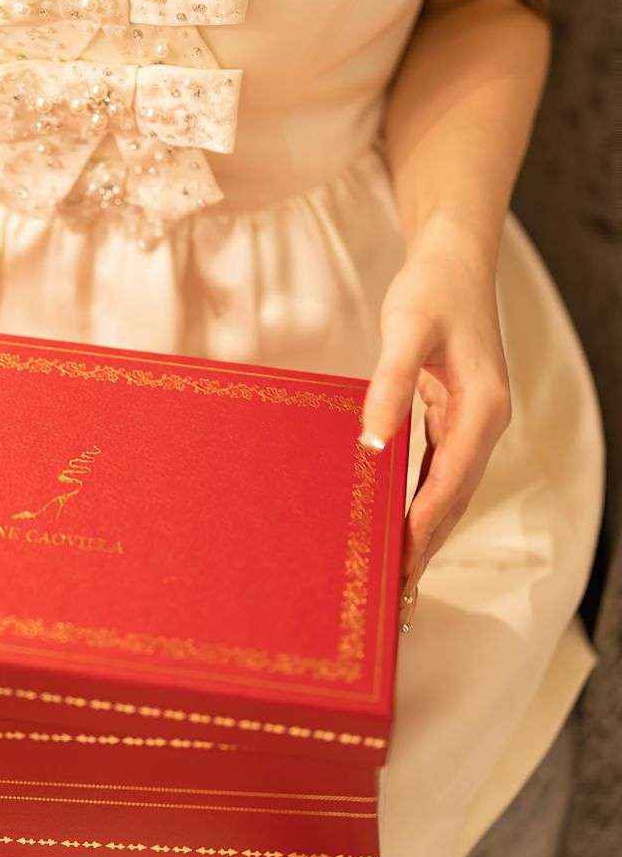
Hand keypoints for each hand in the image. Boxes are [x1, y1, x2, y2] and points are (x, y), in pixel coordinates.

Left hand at [359, 232, 511, 603]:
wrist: (453, 260)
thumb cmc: (430, 291)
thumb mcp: (405, 330)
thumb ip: (390, 384)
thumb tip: (371, 441)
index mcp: (482, 408)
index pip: (451, 480)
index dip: (425, 524)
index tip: (400, 563)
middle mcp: (485, 424)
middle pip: (454, 498)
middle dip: (427, 546)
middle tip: (396, 596)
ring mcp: (474, 424)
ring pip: (449, 492)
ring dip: (426, 533)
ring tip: (397, 581)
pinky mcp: (457, 419)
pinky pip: (440, 473)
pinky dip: (422, 504)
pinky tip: (400, 529)